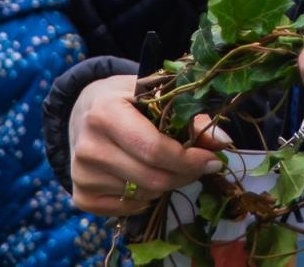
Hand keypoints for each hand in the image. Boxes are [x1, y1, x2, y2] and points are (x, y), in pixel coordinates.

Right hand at [68, 74, 230, 215]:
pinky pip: (127, 209)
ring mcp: (81, 174)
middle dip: (185, 175)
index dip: (189, 159)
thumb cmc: (127, 99)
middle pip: (152, 178)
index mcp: (106, 113)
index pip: (154, 149)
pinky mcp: (80, 195)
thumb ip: (190, 116)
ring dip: (166, 184)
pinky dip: (145, 199)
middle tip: (200, 166)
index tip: (213, 160)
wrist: (84, 111)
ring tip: (166, 165)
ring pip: (144, 195)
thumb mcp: (156, 95)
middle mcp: (89, 146)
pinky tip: (144, 177)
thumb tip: (223, 142)